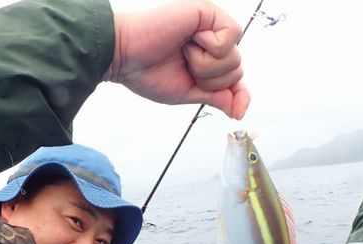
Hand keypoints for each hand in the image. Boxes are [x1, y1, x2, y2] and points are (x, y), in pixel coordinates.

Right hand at [105, 0, 248, 118]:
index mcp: (206, 58)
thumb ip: (215, 97)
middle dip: (210, 79)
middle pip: (236, 70)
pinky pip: (231, 37)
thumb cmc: (146, 72)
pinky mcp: (209, 12)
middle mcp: (212, 40)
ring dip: (205, 65)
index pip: (234, 78)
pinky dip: (210, 47)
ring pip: (234, 58)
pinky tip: (190, 40)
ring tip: (183, 53)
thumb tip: (238, 109)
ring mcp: (211, 25)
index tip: (238, 111)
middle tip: (185, 66)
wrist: (125, 56)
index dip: (238, 94)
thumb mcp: (187, 93)